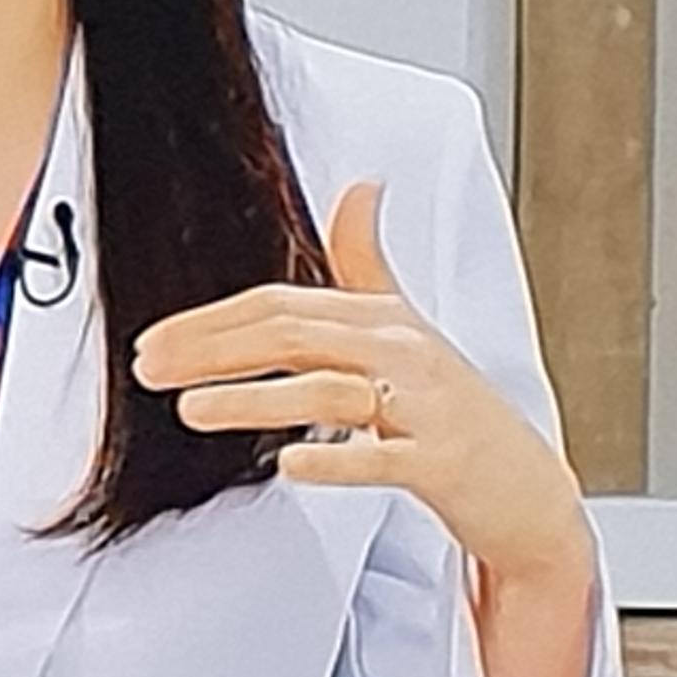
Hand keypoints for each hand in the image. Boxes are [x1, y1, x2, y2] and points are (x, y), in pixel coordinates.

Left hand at [128, 181, 593, 590]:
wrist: (526, 491)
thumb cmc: (454, 412)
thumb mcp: (408, 330)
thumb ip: (369, 263)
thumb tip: (361, 185)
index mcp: (383, 319)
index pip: (280, 305)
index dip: (210, 322)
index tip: (153, 343)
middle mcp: (402, 352)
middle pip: (293, 334)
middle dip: (212, 350)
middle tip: (150, 369)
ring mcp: (425, 406)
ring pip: (328, 389)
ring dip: (253, 399)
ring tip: (190, 410)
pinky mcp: (442, 462)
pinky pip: (382, 457)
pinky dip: (335, 458)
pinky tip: (289, 466)